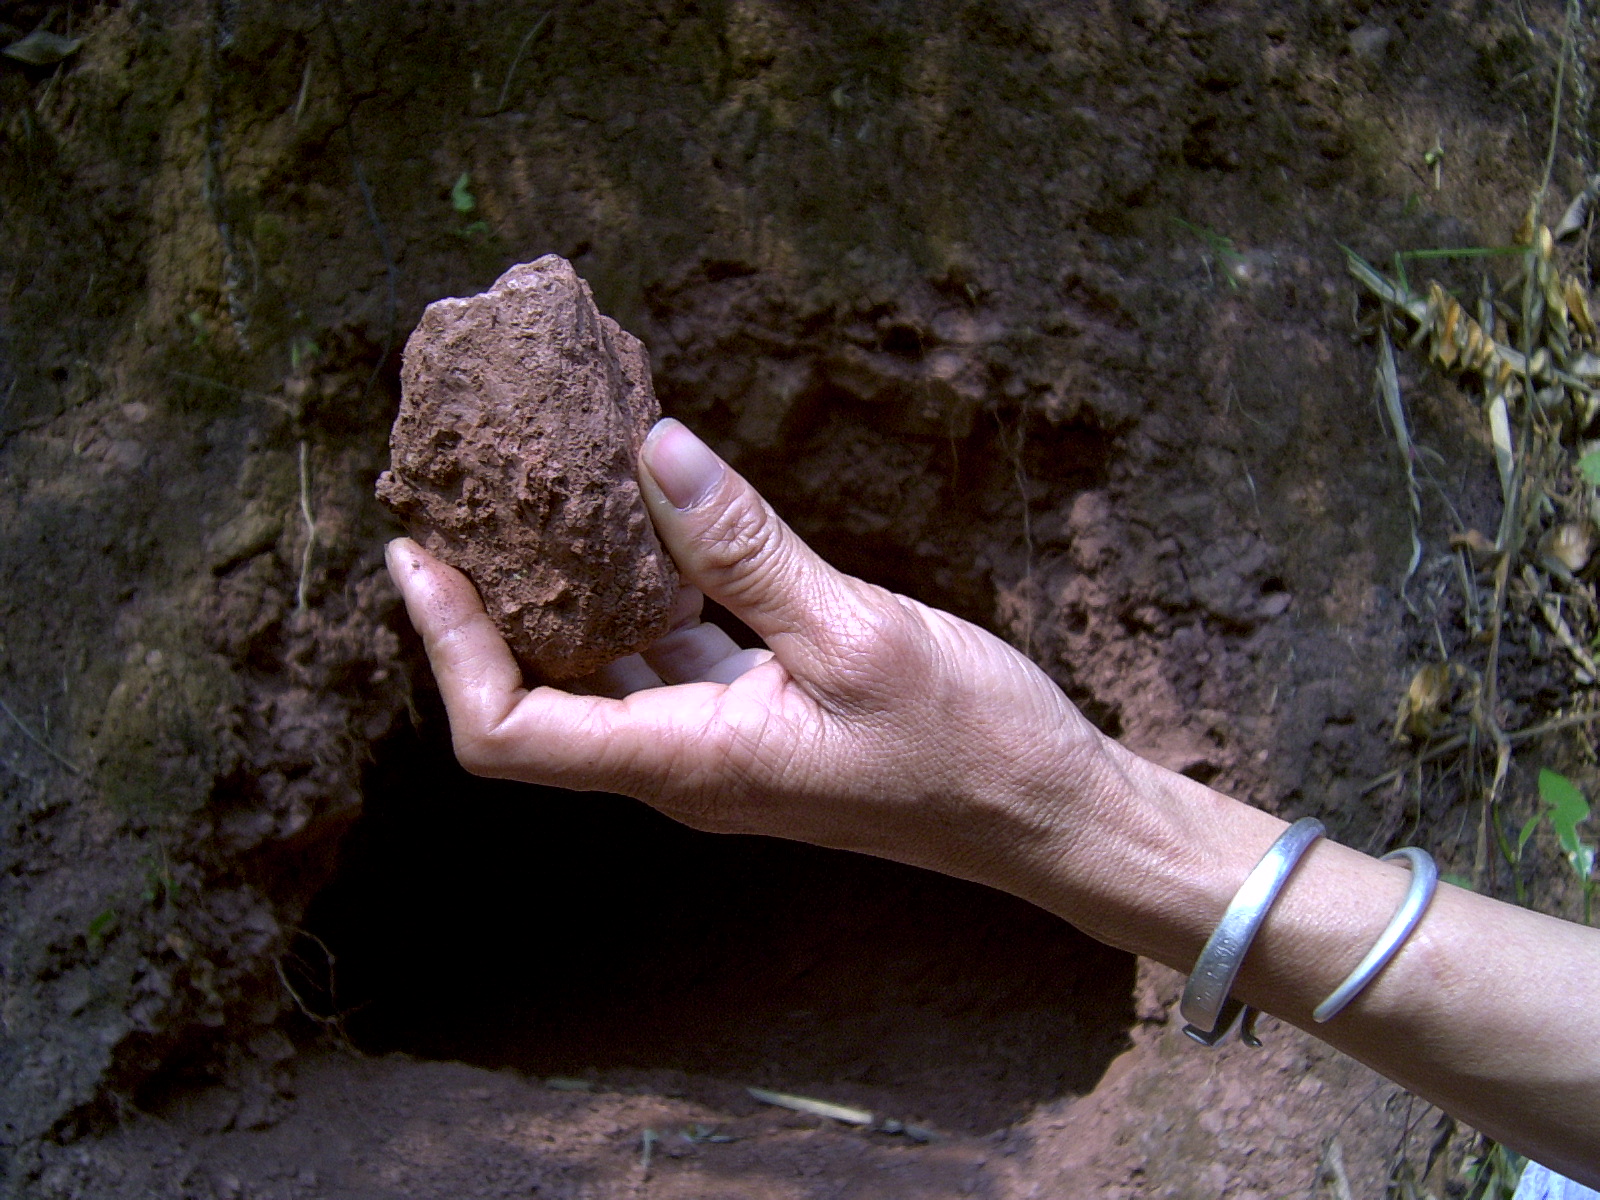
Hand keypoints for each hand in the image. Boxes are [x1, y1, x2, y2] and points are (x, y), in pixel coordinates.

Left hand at [385, 418, 1124, 908]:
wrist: (1045, 813)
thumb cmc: (969, 748)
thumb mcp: (859, 635)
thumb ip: (750, 550)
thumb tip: (655, 452)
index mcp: (690, 765)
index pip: (511, 734)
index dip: (449, 649)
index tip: (421, 556)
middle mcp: (682, 762)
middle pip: (533, 697)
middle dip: (482, 607)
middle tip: (457, 503)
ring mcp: (715, 741)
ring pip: (599, 670)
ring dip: (557, 591)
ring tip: (532, 493)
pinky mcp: (753, 714)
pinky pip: (665, 653)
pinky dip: (638, 587)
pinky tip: (645, 516)